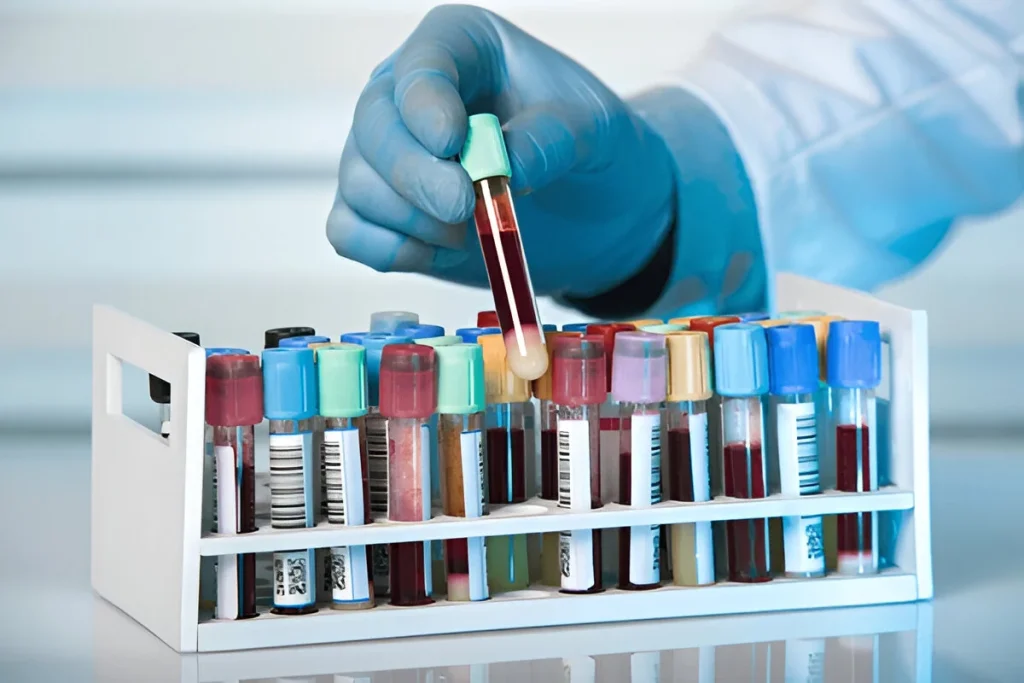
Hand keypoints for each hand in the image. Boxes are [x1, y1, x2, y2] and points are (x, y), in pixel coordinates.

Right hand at [327, 4, 675, 297]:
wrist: (593, 206)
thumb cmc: (591, 147)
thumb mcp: (596, 130)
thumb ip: (553, 139)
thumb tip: (503, 168)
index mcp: (460, 46)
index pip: (421, 67)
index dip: (425, 104)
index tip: (451, 143)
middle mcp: (407, 94)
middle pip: (372, 126)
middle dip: (413, 174)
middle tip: (463, 207)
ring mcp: (387, 154)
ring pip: (359, 184)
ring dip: (413, 219)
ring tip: (475, 230)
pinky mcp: (382, 212)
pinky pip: (351, 232)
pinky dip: (391, 250)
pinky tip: (443, 250)